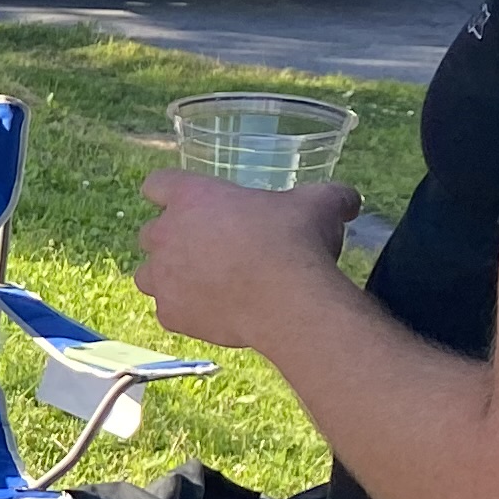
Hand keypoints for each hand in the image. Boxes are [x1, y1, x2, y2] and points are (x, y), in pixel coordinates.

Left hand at [133, 169, 360, 351]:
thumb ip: (331, 196)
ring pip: (147, 274)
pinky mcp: (169, 314)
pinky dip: (185, 311)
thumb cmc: (298, 241)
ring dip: (168, 276)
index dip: (170, 191)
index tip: (186, 201)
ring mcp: (162, 277)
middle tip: (207, 247)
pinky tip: (212, 311)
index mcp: (191, 197)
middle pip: (149, 232)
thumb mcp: (321, 204)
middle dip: (172, 238)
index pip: (158, 183)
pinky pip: (167, 310)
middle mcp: (165, 234)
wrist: (288, 301)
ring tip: (202, 281)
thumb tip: (350, 200)